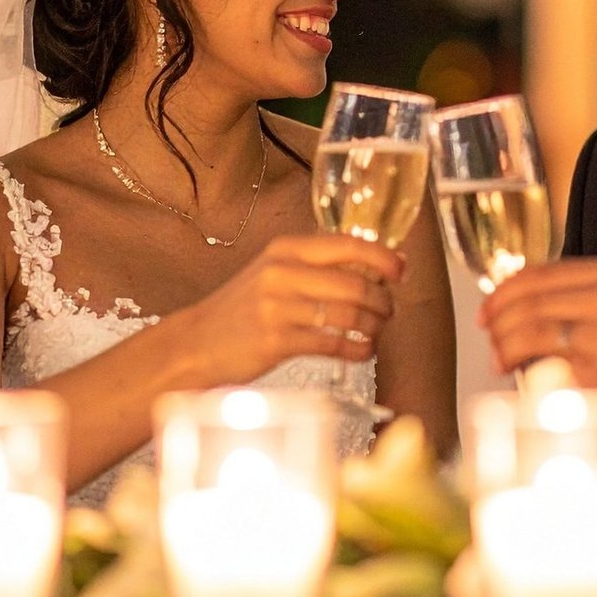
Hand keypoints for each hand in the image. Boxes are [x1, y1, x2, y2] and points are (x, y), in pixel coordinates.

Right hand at [165, 235, 403, 386]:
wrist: (195, 343)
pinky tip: (363, 351)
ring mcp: (278, 307)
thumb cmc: (241, 310)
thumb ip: (315, 267)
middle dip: (382, 299)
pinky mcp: (277, 341)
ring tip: (376, 332)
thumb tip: (373, 268)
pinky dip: (357, 349)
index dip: (382, 257)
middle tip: (389, 310)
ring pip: (348, 313)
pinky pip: (333, 344)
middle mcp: (282, 272)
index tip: (402, 270)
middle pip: (354, 283)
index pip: (347, 245)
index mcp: (285, 249)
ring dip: (373, 325)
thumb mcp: (273, 273)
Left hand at [478, 255, 596, 445]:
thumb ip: (595, 295)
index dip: (505, 292)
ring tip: (503, 362)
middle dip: (499, 323)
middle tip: (492, 341)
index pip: (542, 272)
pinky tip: (526, 386)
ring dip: (506, 349)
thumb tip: (533, 308)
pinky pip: (552, 372)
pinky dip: (529, 378)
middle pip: (530, 302)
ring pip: (533, 333)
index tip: (491, 309)